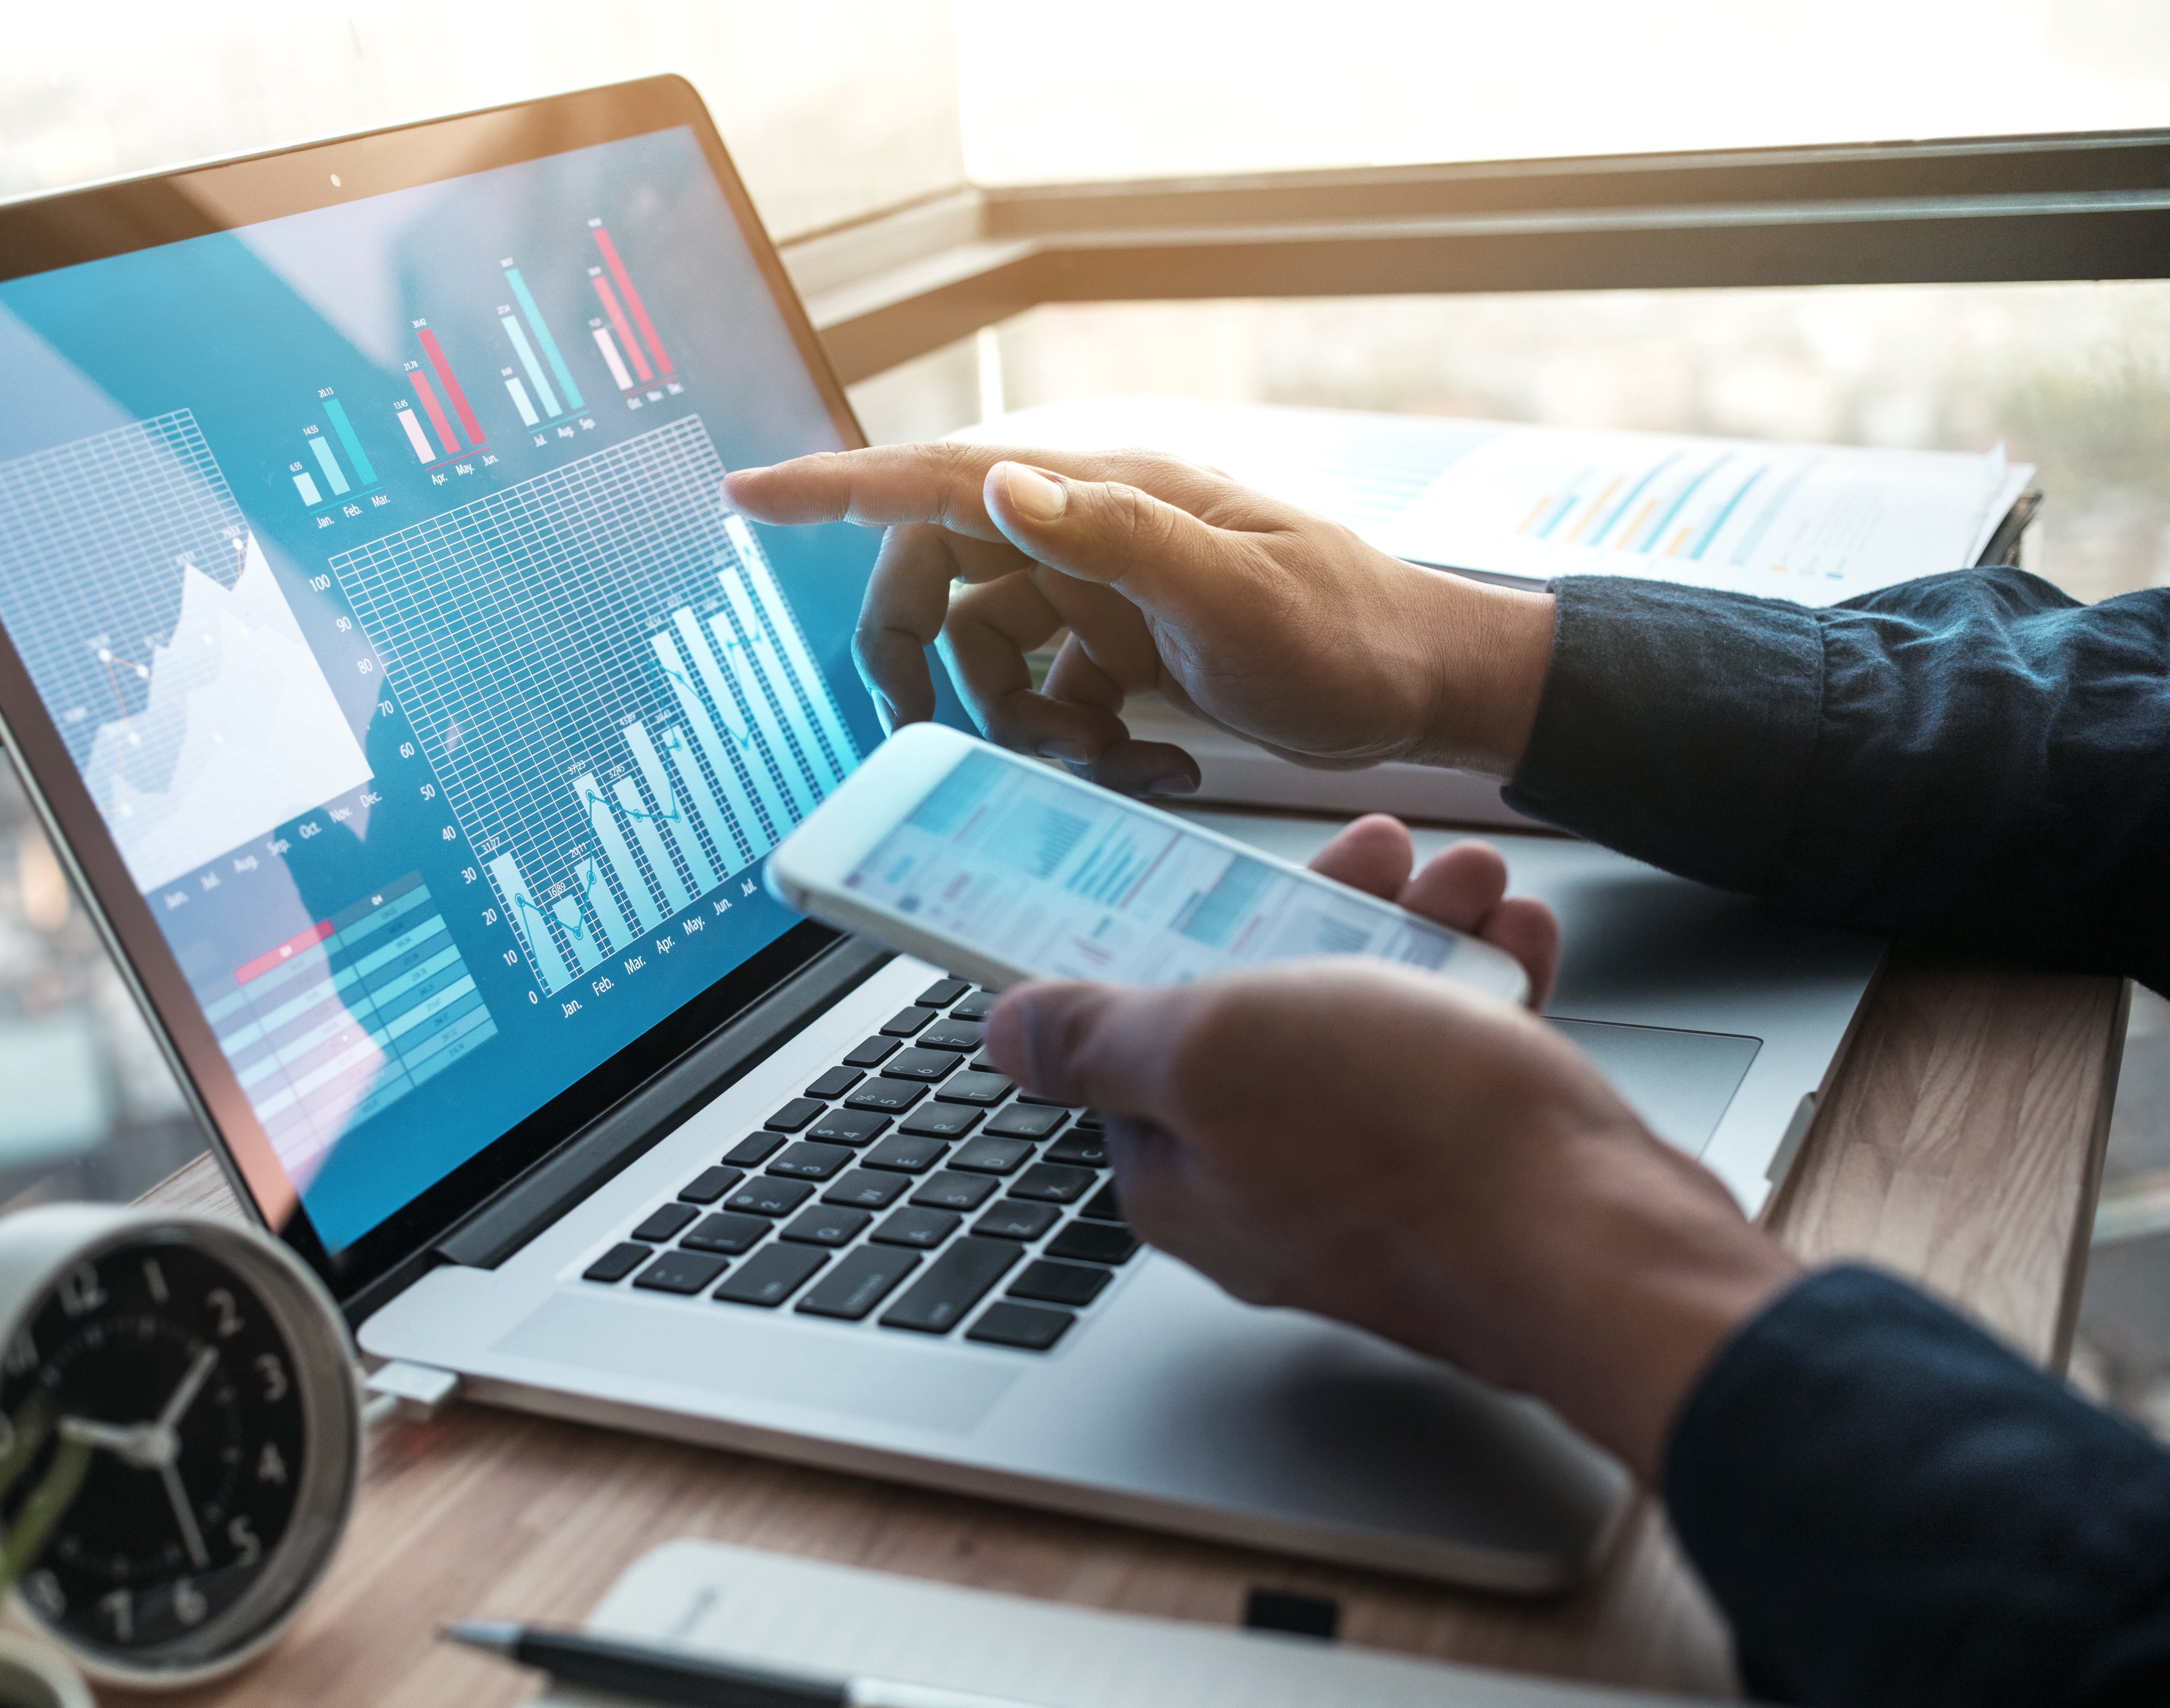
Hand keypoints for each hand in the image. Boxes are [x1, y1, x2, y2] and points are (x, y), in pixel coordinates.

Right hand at [722, 445, 1555, 793]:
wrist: (1423, 689)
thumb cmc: (1350, 632)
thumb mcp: (1235, 592)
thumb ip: (1118, 538)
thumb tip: (1004, 487)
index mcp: (1102, 499)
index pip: (939, 479)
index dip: (834, 489)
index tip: (745, 495)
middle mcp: (1088, 536)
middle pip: (937, 582)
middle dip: (923, 663)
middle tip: (933, 736)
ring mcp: (1103, 595)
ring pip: (986, 656)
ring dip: (1019, 725)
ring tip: (1103, 760)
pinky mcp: (1122, 652)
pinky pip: (1047, 700)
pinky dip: (1076, 747)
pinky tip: (1148, 767)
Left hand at [984, 842, 1796, 1478]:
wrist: (1602, 1248)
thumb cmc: (1416, 1151)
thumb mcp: (1212, 1050)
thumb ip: (1101, 1039)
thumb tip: (1007, 1036)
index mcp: (1181, 1170)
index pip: (1142, 1042)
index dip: (1187, 938)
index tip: (1233, 875)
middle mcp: (1270, 1191)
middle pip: (1269, 1020)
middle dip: (1329, 915)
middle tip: (1384, 855)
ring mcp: (1375, 1191)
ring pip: (1376, 1030)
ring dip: (1421, 935)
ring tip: (1472, 884)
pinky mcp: (1470, 1185)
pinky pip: (1459, 1068)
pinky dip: (1485, 991)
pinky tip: (1516, 944)